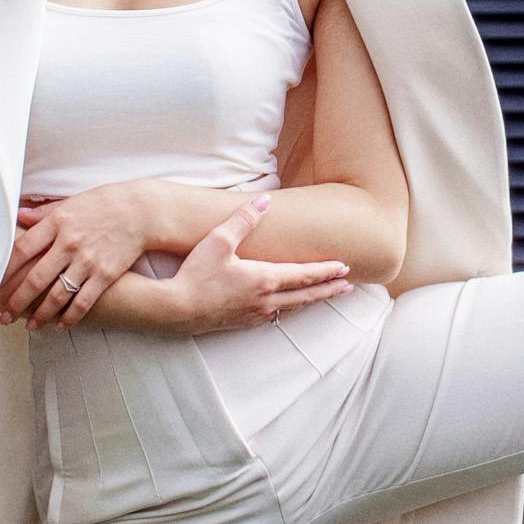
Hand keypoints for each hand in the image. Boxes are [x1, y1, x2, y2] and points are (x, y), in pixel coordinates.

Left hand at [0, 181, 162, 327]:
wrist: (141, 211)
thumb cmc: (105, 204)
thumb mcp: (71, 202)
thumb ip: (44, 213)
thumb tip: (19, 216)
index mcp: (57, 222)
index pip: (21, 249)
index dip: (5, 270)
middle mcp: (69, 243)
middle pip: (35, 278)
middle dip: (17, 301)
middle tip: (6, 316)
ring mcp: (87, 260)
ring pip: (57, 294)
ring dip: (40, 314)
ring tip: (30, 325)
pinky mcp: (105, 274)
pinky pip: (83, 301)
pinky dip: (70, 316)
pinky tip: (60, 325)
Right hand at [112, 202, 355, 338]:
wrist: (175, 309)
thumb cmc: (196, 274)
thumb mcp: (219, 240)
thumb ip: (244, 219)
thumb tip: (265, 200)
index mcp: (264, 279)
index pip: (304, 275)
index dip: (326, 271)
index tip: (345, 268)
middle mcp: (265, 300)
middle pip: (305, 295)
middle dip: (328, 289)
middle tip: (348, 287)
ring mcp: (254, 314)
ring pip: (292, 309)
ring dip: (311, 302)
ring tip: (325, 297)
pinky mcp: (241, 323)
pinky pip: (274, 317)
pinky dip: (290, 311)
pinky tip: (289, 309)